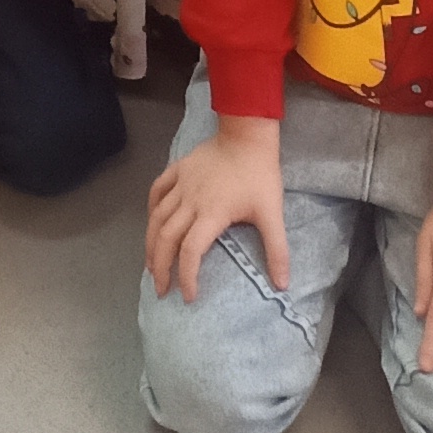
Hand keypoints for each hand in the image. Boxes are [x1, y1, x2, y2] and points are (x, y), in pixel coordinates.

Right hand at [145, 118, 286, 302]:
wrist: (246, 135)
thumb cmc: (260, 175)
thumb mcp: (272, 214)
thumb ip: (276, 250)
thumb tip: (283, 285)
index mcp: (211, 213)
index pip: (191, 251)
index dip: (187, 276)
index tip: (189, 297)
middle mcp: (190, 201)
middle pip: (166, 238)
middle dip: (160, 267)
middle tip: (161, 289)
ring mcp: (181, 184)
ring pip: (156, 217)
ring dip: (150, 244)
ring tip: (150, 266)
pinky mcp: (177, 169)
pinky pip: (157, 191)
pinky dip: (150, 210)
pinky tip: (151, 223)